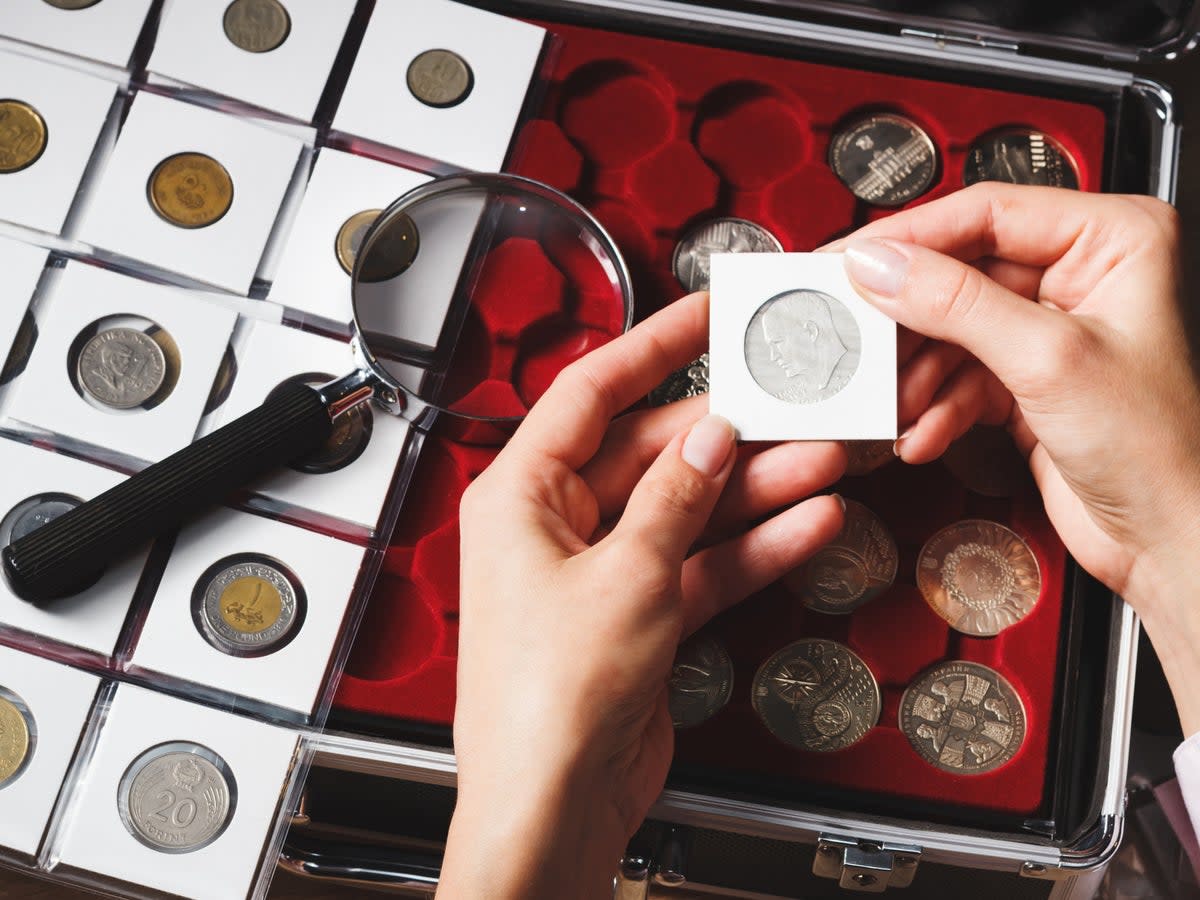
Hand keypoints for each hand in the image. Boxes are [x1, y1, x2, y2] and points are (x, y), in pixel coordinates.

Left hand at [439, 292, 844, 899]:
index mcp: (520, 494)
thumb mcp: (625, 577)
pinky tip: (808, 524)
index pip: (593, 392)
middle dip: (729, 432)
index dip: (655, 345)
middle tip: (793, 402)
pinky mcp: (638, 614)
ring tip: (823, 458)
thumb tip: (707, 434)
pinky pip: (702, 563)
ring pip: (688, 508)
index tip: (708, 312)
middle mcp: (556, 524)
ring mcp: (601, 569)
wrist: (553, 805)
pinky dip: (752, 547)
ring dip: (756, 488)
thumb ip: (675, 497)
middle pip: (653, 451)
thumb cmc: (544, 701)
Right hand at [832, 182, 1199, 731]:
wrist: (1173, 539)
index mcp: (1112, 239)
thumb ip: (956, 303)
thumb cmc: (1160, 448)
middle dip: (909, 319)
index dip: (912, 237)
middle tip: (856, 332)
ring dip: (917, 374)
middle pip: (960, 273)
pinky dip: (936, 406)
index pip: (988, 213)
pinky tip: (923, 432)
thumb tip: (881, 266)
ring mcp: (1050, 329)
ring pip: (952, 329)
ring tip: (893, 403)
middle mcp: (1081, 275)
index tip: (851, 259)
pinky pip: (959, 375)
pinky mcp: (1027, 378)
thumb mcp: (1047, 359)